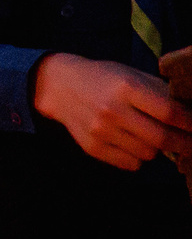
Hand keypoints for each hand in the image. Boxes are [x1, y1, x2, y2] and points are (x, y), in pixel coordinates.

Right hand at [32, 52, 191, 170]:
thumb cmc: (104, 78)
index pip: (169, 112)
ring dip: (158, 149)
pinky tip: (132, 143)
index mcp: (126, 87)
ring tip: (152, 137)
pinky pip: (131, 164)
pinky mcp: (92, 148)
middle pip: (162, 138)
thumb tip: (190, 113)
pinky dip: (139, 157)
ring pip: (148, 154)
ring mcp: (101, 131)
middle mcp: (112, 110)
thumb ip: (160, 92)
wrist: (59, 87)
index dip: (190, 123)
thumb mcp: (131, 74)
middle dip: (185, 144)